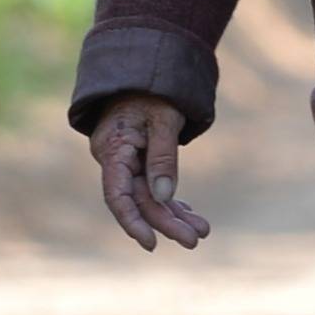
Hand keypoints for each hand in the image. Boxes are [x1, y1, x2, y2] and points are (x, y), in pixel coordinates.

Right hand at [88, 94, 208, 251]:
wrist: (145, 71)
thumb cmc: (152, 90)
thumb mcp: (163, 118)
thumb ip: (162, 157)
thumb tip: (165, 197)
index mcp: (113, 149)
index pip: (117, 195)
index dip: (132, 222)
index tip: (151, 244)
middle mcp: (116, 160)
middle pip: (139, 200)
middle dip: (166, 222)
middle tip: (194, 240)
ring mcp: (127, 162)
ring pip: (150, 197)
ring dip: (174, 215)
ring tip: (202, 231)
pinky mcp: (140, 161)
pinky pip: (155, 187)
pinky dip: (173, 201)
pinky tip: (190, 216)